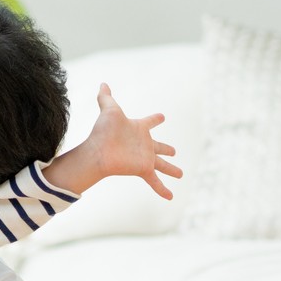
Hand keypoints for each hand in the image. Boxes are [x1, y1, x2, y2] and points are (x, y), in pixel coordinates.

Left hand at [46, 84, 181, 197]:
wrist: (99, 151)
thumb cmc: (103, 131)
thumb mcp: (109, 109)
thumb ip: (106, 97)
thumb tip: (103, 83)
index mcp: (138, 129)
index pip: (149, 122)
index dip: (155, 119)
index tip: (161, 117)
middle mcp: (143, 144)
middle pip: (159, 147)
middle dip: (167, 149)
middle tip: (174, 151)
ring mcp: (144, 158)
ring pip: (162, 165)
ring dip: (171, 169)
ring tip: (181, 174)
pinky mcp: (143, 169)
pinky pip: (155, 181)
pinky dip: (163, 190)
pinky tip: (170, 197)